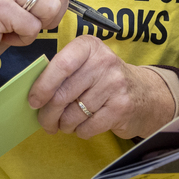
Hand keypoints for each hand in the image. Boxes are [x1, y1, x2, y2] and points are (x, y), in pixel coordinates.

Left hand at [26, 35, 176, 140]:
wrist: (145, 94)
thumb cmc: (104, 79)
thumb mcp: (86, 65)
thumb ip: (63, 72)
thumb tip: (34, 95)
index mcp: (90, 46)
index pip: (61, 65)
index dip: (43, 86)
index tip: (33, 101)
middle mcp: (104, 62)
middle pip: (63, 94)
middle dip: (48, 114)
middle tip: (45, 122)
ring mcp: (115, 84)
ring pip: (73, 114)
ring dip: (64, 125)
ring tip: (65, 124)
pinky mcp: (121, 107)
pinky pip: (87, 127)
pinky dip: (80, 131)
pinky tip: (83, 125)